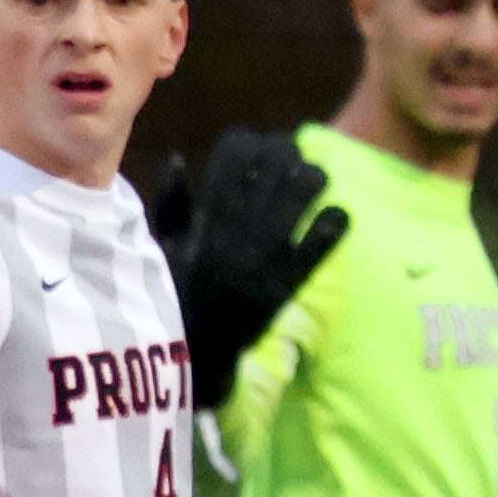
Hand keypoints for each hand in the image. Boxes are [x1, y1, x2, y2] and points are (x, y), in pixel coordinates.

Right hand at [152, 129, 348, 412]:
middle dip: (285, 151)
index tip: (251, 147)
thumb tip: (178, 159)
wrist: (193, 353)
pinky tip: (336, 217)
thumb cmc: (173, 298)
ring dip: (313, 178)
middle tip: (289, 157)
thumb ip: (171, 204)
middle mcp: (241, 226)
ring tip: (313, 182)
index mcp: (208, 216)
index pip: (235, 153)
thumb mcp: (161, 250)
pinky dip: (334, 224)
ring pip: (306, 190)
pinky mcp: (289, 280)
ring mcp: (269, 252)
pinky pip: (321, 243)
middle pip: (277, 161)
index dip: (246, 142)